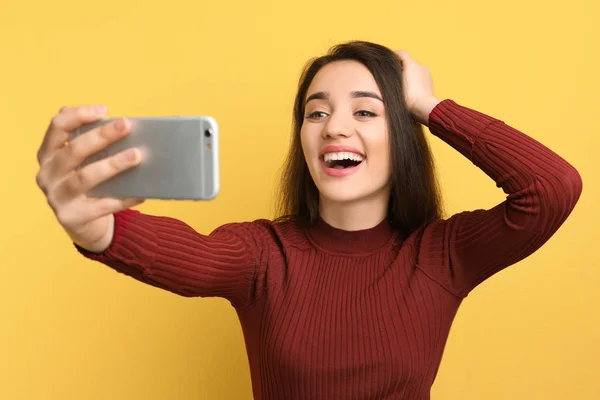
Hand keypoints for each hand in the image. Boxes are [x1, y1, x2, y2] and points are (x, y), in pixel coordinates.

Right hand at [36, 106, 143, 252]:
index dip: (78, 115)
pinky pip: (102, 206)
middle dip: (101, 136)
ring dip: (113, 164)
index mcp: (48, 154)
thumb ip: (89, 142)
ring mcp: (57, 197)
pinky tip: (141, 192)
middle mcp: (47, 174)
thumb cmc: (85, 184)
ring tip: (136, 156)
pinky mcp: (72, 217)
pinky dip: (123, 198)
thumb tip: (118, 124)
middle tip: (126, 126)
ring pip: (85, 177)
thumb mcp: (81, 162)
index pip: (57, 127)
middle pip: (74, 150)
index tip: (104, 110)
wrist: (81, 223)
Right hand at [395, 50, 440, 125]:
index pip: (400, 54)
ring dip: (408, 73)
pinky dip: (414, 80)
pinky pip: (420, 77)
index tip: (386, 61)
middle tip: (392, 74)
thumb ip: (391, 74)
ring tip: (401, 83)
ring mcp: (426, 74)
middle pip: (408, 62)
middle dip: (400, 66)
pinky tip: (410, 89)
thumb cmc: (408, 98)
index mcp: (411, 64)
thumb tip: (388, 71)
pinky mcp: (430, 82)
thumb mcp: (395, 84)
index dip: (392, 55)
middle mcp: (420, 66)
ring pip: (414, 70)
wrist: (423, 107)